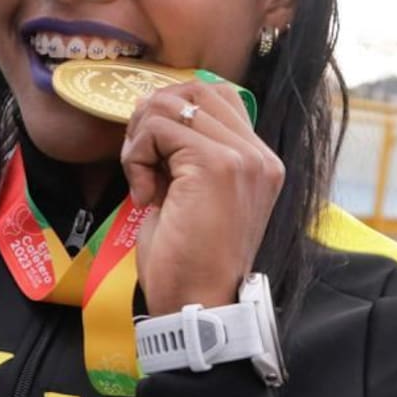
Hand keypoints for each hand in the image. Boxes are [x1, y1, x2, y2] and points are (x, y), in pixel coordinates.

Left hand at [121, 80, 283, 315]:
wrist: (197, 306)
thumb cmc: (187, 260)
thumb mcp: (191, 195)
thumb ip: (186, 153)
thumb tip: (155, 113)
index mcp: (259, 161)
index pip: (215, 97)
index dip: (173, 113)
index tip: (153, 156)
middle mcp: (259, 155)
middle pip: (195, 89)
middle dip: (153, 117)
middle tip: (139, 160)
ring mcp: (243, 158)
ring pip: (173, 104)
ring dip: (142, 137)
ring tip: (142, 178)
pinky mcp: (217, 166)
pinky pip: (159, 129)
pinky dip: (137, 156)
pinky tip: (144, 194)